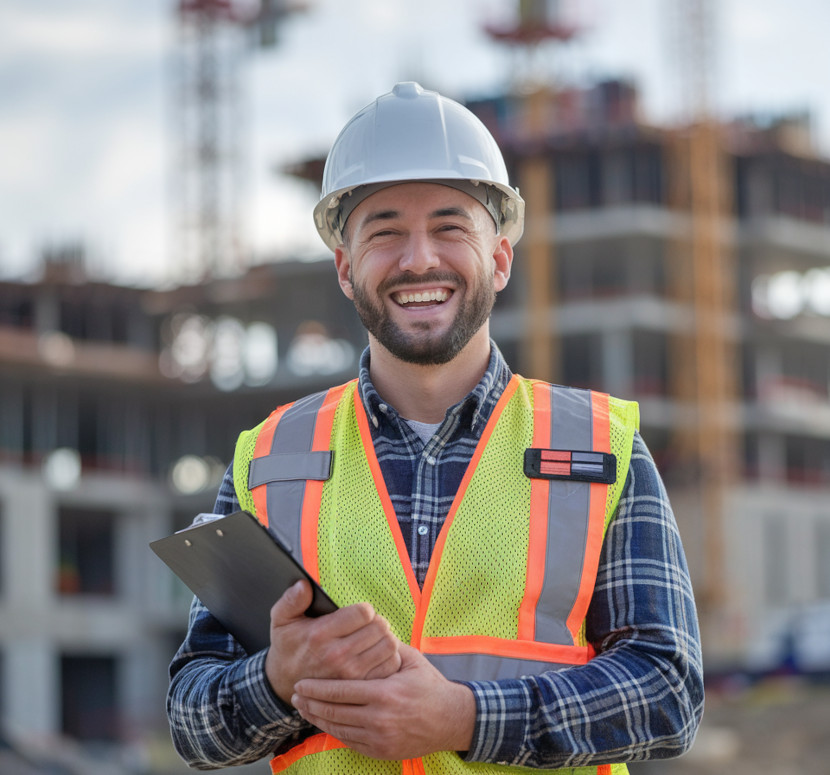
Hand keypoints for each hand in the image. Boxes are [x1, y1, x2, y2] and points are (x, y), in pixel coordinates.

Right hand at [265, 580, 401, 704]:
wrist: (285, 683)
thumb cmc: (288, 647)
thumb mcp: (282, 620)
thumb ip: (292, 600)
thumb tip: (304, 584)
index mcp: (320, 634)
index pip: (363, 612)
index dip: (364, 610)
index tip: (358, 614)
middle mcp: (337, 655)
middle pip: (380, 627)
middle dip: (376, 622)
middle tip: (368, 625)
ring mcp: (351, 674)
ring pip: (389, 645)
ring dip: (384, 638)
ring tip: (373, 639)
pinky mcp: (361, 686)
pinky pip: (390, 665)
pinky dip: (388, 658)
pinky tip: (376, 655)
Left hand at [291, 643, 475, 759]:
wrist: (450, 720)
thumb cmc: (429, 686)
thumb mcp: (411, 660)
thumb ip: (386, 647)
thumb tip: (364, 628)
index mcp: (385, 693)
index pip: (341, 691)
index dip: (317, 688)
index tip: (300, 682)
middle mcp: (380, 718)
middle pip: (334, 712)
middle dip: (310, 703)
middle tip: (294, 695)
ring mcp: (380, 737)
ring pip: (338, 729)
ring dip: (317, 719)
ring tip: (303, 709)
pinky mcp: (381, 750)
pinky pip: (350, 741)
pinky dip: (333, 731)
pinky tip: (323, 722)